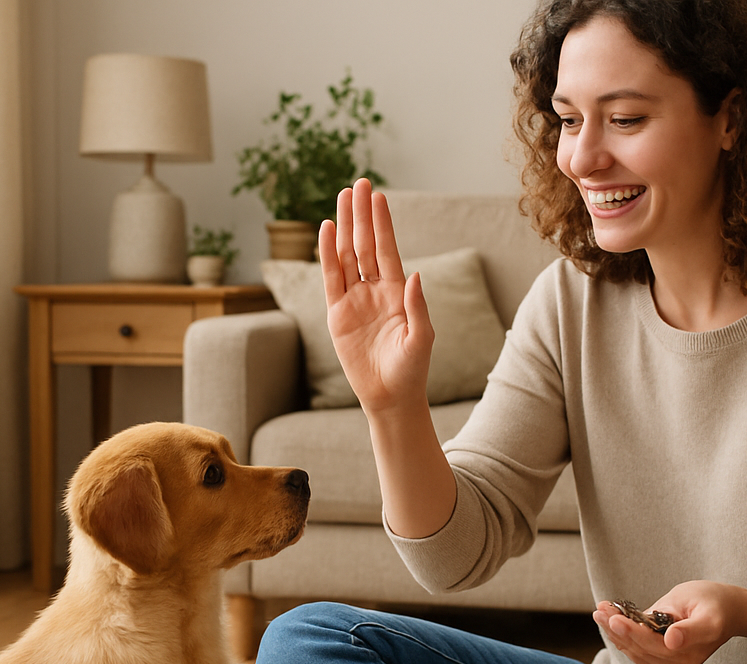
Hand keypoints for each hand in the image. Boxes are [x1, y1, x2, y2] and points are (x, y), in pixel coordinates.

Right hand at [319, 179, 434, 414]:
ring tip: (342, 198)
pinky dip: (327, 255)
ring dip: (343, 227)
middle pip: (365, 244)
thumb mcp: (421, 339)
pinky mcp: (336, 314)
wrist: (390, 396)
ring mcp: (354, 300)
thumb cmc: (411, 370)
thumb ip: (418, 307)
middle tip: (359, 183)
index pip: (387, 250)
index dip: (382, 223)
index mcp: (398, 292)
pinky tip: (325, 231)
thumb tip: (416, 275)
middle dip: (362, 215)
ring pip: (346, 255)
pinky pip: (330, 279)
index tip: (378, 196)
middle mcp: (375, 290)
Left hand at [593, 581, 744, 663]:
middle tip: (599, 610)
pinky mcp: (668, 662)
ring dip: (616, 635)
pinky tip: (611, 622)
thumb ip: (689, 629)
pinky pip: (640, 652)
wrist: (732, 613)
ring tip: (600, 613)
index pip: (651, 643)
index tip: (612, 616)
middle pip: (640, 650)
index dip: (630, 631)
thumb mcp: (705, 609)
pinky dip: (624, 638)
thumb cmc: (716, 603)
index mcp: (691, 651)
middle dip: (616, 630)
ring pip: (636, 653)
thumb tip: (671, 641)